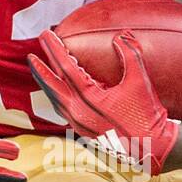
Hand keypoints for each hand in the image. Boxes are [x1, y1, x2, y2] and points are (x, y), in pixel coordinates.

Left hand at [27, 30, 178, 176]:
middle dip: (40, 68)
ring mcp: (80, 124)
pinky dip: (56, 98)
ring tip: (39, 71)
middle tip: (31, 53)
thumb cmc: (146, 114)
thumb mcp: (140, 81)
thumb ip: (130, 55)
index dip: (55, 49)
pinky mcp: (84, 132)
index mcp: (89, 99)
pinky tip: (58, 92)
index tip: (46, 34)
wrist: (151, 147)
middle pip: (53, 86)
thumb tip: (122, 35)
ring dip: (46, 83)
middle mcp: (79, 113)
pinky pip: (63, 112)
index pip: (66, 68)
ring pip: (55, 100)